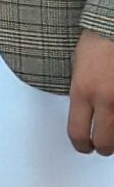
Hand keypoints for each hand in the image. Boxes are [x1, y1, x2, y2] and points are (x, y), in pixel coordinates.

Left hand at [68, 31, 113, 155]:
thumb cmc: (98, 40)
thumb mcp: (77, 68)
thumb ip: (80, 94)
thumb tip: (85, 114)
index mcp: (83, 91)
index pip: (78, 133)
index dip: (81, 145)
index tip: (83, 146)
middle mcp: (105, 99)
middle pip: (104, 142)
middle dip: (102, 146)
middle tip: (101, 144)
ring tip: (113, 132)